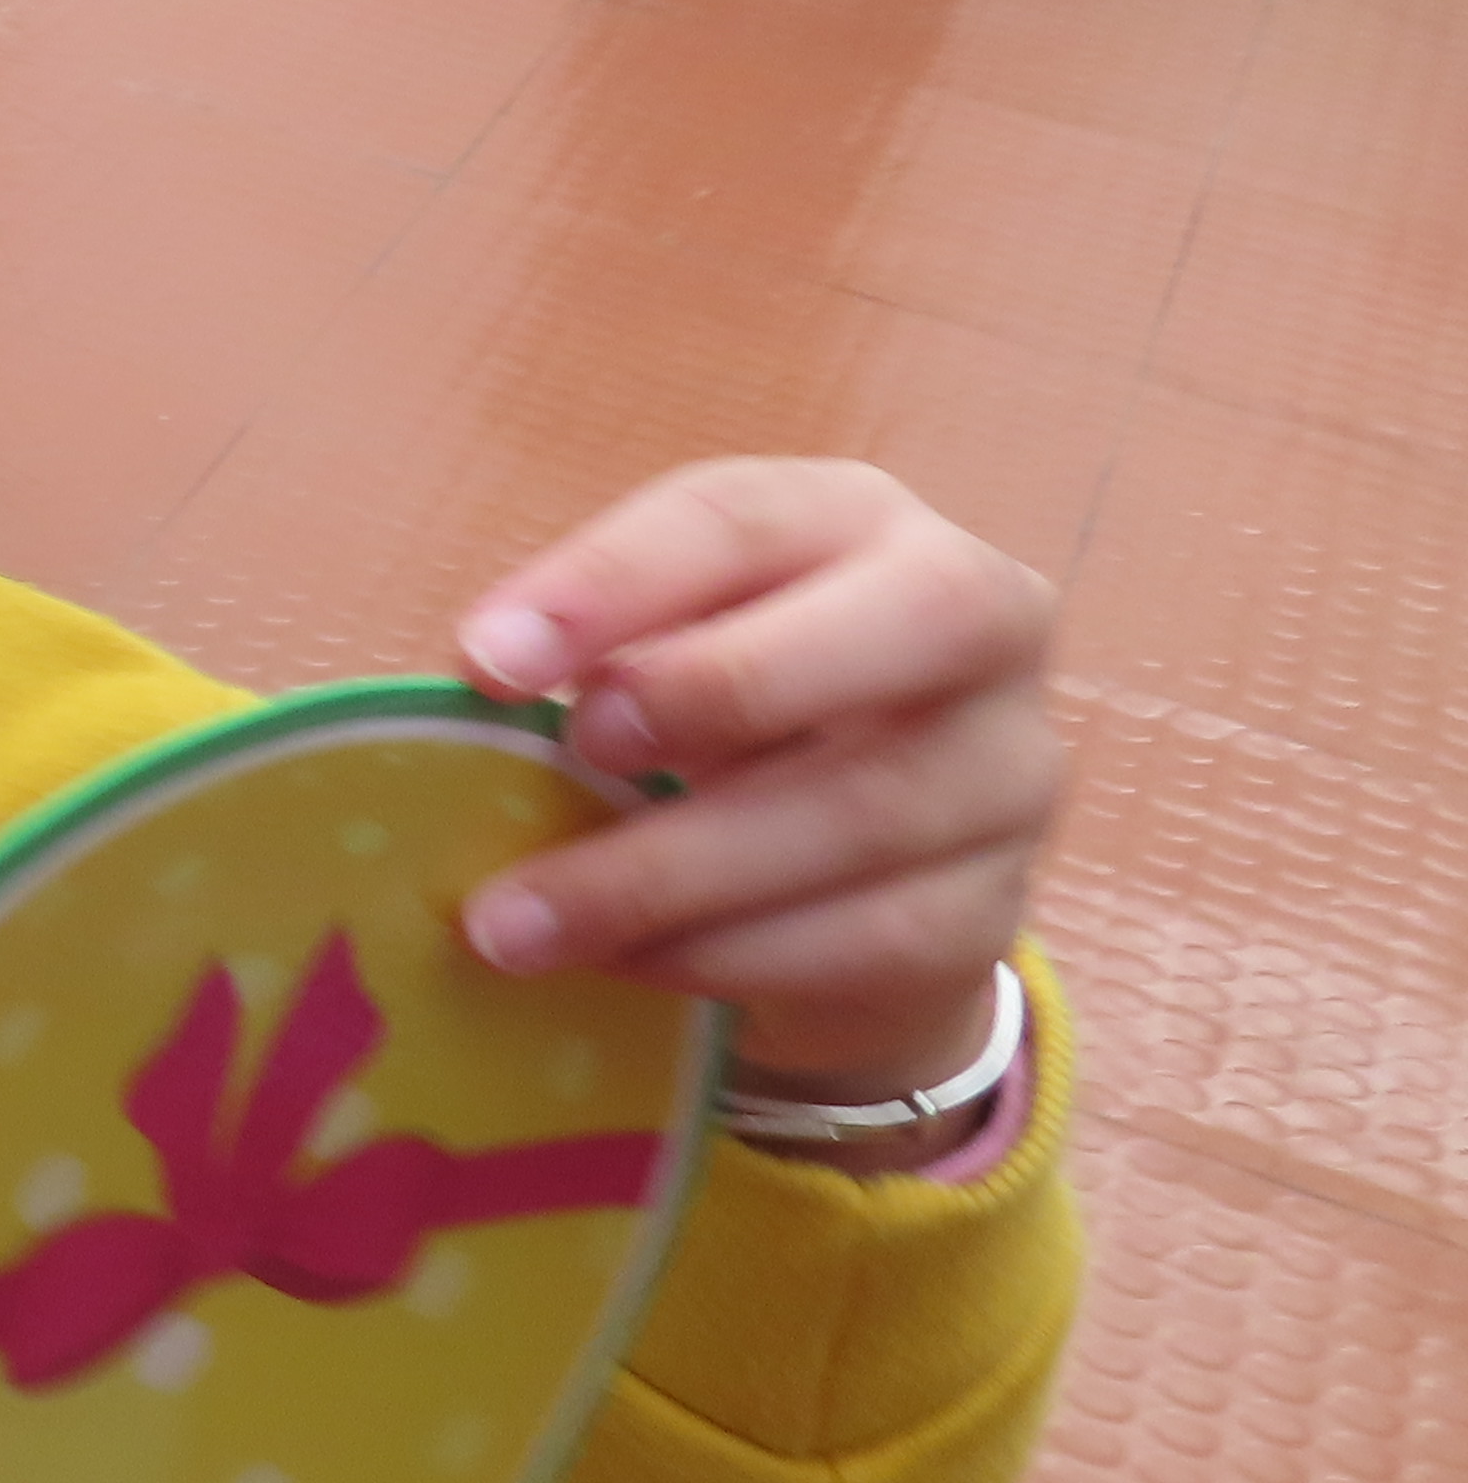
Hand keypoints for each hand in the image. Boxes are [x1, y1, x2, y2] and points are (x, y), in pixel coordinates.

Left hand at [449, 461, 1061, 1123]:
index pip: (744, 517)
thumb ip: (586, 660)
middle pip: (908, 618)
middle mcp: (974, 620)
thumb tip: (475, 691)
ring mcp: (1006, 769)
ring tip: (516, 920)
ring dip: (670, 870)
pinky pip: (872, 936)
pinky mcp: (992, 908)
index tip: (487, 660)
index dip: (613, 581)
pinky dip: (725, 955)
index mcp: (856, 523)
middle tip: (578, 750)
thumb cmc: (715, 732)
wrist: (843, 890)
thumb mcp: (653, 662)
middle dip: (727, 683)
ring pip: (869, 807)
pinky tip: (618, 966)